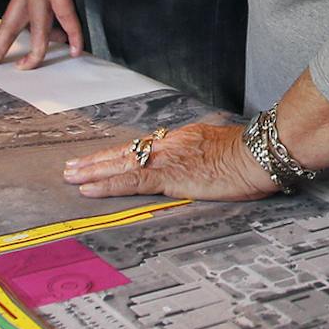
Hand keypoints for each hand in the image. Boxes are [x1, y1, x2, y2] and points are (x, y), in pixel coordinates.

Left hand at [62, 121, 277, 200]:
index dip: (117, 154)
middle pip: (123, 152)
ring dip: (92, 171)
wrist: (257, 154)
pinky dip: (106, 185)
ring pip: (119, 164)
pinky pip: (130, 181)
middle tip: (71, 166)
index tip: (100, 158)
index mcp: (180, 138)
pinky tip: (88, 189)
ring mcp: (165, 160)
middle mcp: (167, 145)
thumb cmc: (248, 155)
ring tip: (70, 177)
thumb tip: (199, 160)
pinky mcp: (168, 177)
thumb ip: (203, 153)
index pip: (141, 147)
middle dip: (95, 161)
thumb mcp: (220, 148)